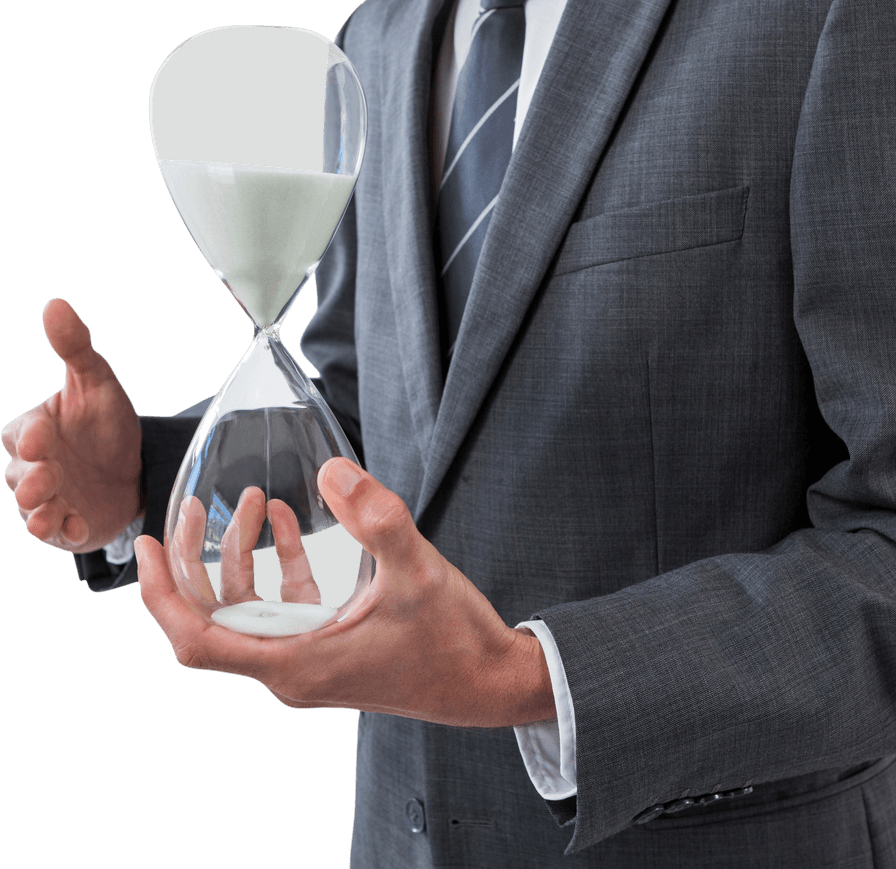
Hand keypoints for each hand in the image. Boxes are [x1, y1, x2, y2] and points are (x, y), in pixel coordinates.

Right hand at [3, 299, 141, 551]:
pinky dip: (64, 533)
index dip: (30, 436)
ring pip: (33, 508)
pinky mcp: (65, 526)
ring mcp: (47, 499)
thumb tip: (55, 303)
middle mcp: (33, 467)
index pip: (22, 432)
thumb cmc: (107, 424)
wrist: (135, 469)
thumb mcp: (98, 383)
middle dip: (32, 478)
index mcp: (34, 430)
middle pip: (21, 474)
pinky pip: (58, 534)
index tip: (41, 438)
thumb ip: (75, 348)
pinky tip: (75, 529)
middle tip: (45, 479)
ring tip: (48, 514)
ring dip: (39, 512)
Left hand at [136, 459, 556, 727]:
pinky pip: (287, 608)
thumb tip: (334, 472)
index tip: (148, 546)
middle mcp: (292, 669)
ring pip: (250, 610)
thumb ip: (376, 518)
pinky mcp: (331, 648)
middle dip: (197, 563)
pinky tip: (290, 525)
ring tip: (254, 503)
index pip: (199, 638)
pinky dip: (282, 567)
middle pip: (214, 619)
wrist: (488, 682)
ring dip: (244, 558)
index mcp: (297, 663)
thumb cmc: (453, 643)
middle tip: (190, 511)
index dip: (164, 593)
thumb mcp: (417, 573)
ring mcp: (310, 661)